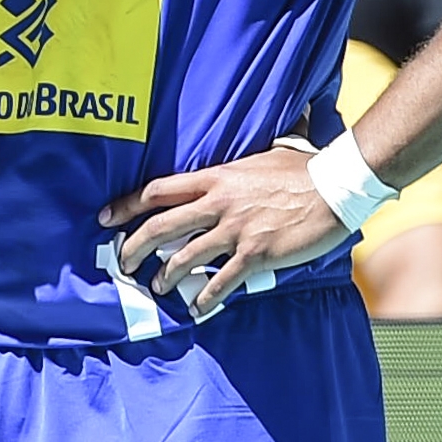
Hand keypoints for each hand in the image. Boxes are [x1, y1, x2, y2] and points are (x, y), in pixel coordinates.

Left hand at [99, 145, 347, 315]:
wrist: (334, 187)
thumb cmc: (303, 168)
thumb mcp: (267, 151)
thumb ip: (248, 155)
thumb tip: (253, 133)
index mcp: (216, 177)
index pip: (159, 189)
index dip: (128, 204)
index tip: (107, 217)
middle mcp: (218, 203)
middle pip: (161, 225)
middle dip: (135, 245)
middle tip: (122, 261)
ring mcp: (235, 230)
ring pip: (185, 256)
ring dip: (165, 275)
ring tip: (156, 286)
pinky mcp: (255, 254)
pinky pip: (221, 280)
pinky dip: (205, 297)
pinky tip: (197, 307)